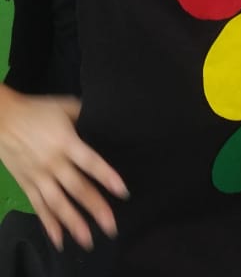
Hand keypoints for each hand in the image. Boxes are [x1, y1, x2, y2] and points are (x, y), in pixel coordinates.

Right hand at [0, 88, 128, 250]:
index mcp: (66, 142)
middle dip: (95, 208)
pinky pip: (39, 207)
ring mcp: (39, 176)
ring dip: (73, 223)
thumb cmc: (38, 111)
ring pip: (58, 204)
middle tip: (111, 226)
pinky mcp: (26, 184)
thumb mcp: (65, 106)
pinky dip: (48, 224)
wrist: (2, 119)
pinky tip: (59, 239)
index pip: (91, 162)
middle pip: (77, 188)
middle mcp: (53, 162)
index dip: (107, 177)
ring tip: (88, 240)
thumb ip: (85, 115)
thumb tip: (106, 119)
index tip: (122, 192)